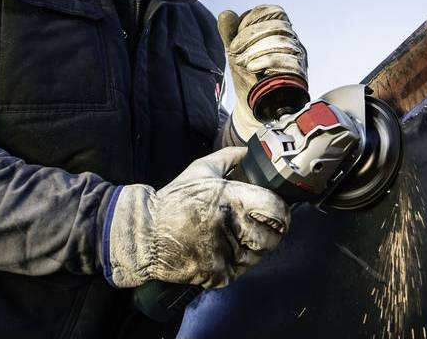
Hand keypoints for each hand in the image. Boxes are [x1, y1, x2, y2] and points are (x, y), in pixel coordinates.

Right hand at [105, 147, 290, 288]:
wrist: (144, 234)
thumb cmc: (174, 201)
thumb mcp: (200, 170)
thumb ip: (229, 158)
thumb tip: (250, 151)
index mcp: (230, 197)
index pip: (275, 208)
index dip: (281, 210)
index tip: (278, 210)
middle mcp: (229, 226)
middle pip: (273, 236)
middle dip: (273, 231)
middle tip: (262, 226)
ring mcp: (223, 253)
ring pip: (260, 256)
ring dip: (255, 248)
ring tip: (239, 237)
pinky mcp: (216, 275)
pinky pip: (241, 271)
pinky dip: (237, 263)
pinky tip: (224, 251)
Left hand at [218, 4, 307, 139]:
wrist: (252, 108)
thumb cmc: (246, 77)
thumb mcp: (234, 53)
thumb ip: (230, 33)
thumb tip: (225, 13)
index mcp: (279, 32)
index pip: (274, 12)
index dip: (253, 19)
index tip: (236, 37)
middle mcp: (293, 42)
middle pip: (279, 26)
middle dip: (251, 36)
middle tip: (234, 51)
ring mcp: (299, 59)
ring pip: (284, 42)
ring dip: (257, 50)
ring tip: (241, 62)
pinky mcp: (300, 76)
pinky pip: (290, 62)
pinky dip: (267, 62)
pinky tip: (252, 68)